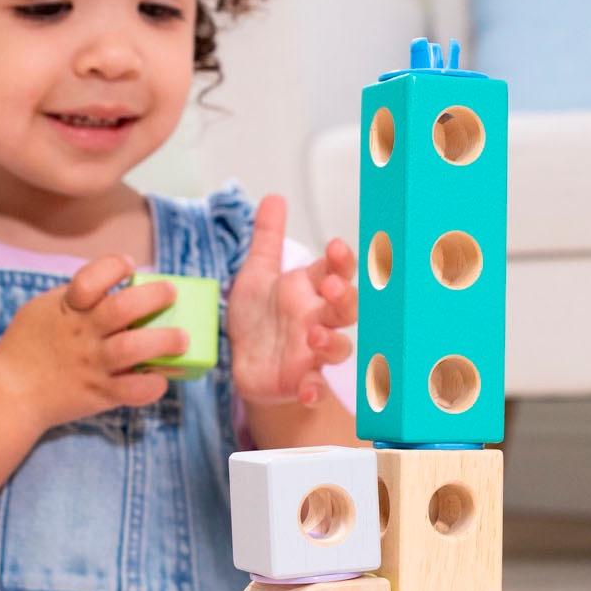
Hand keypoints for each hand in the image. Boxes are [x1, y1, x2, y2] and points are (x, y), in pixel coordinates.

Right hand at [0, 253, 186, 433]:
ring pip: (133, 348)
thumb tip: (119, 287)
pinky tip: (161, 378)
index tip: (130, 266)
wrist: (8, 392)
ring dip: (164, 340)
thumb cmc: (28, 345)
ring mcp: (92, 364)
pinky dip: (152, 385)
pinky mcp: (99, 393)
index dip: (115, 267)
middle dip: (154, 297)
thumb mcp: (43, 310)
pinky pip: (133, 390)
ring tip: (183, 338)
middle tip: (171, 293)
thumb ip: (76, 299)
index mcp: (67, 307)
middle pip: (122, 309)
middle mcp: (82, 333)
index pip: (92, 278)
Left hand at [226, 194, 356, 409]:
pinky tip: (309, 392)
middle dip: (343, 297)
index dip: (340, 260)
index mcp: (310, 291)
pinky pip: (316, 387)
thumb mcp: (256, 275)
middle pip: (345, 307)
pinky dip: (315, 390)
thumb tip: (274, 198)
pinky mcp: (301, 381)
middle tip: (331, 286)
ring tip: (314, 336)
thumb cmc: (259, 318)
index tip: (334, 247)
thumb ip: (267, 239)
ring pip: (337, 346)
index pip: (334, 270)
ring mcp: (313, 353)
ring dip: (331, 342)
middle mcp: (318, 320)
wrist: (245, 363)